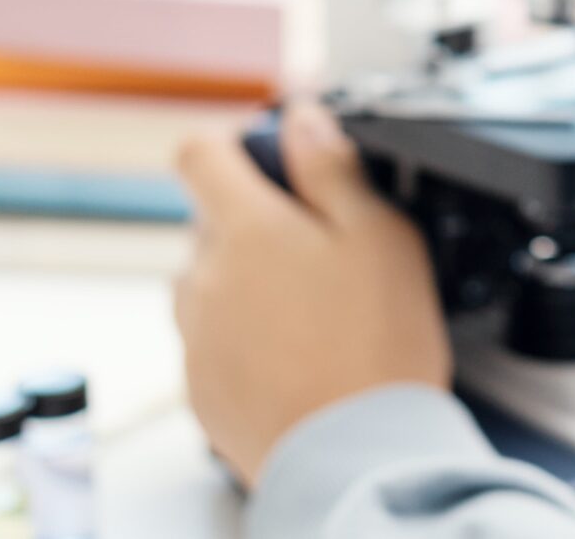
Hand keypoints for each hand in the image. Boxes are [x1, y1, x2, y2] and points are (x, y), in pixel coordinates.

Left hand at [173, 100, 451, 486]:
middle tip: (322, 254)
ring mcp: (195, 335)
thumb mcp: (379, 235)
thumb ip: (332, 168)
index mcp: (245, 228)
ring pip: (210, 283)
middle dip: (258, 225)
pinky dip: (245, 339)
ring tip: (314, 315)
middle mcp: (203, 277)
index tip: (268, 161)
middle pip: (212, 224)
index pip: (198, 153)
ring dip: (247, 284)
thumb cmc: (375, 346)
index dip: (231, 146)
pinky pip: (213, 340)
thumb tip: (302, 119)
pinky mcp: (199, 387)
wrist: (353, 456)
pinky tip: (299, 358)